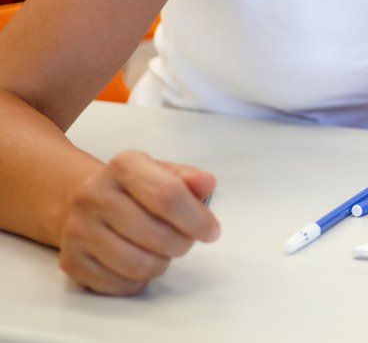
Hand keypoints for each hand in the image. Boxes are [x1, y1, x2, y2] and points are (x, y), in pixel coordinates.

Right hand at [59, 150, 219, 294]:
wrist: (86, 201)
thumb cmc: (137, 188)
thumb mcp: (164, 173)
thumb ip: (189, 179)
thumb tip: (207, 183)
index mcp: (123, 166)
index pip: (167, 195)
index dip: (196, 218)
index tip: (212, 231)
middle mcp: (93, 195)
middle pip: (155, 235)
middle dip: (182, 243)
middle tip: (186, 240)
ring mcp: (77, 230)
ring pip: (138, 265)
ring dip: (162, 263)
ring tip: (164, 251)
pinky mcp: (71, 262)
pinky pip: (120, 285)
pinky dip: (141, 281)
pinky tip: (141, 262)